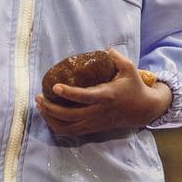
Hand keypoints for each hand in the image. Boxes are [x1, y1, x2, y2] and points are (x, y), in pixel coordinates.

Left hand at [35, 47, 170, 134]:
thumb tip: (105, 49)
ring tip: (40, 106)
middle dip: (50, 107)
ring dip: (50, 118)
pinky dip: (56, 126)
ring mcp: (94, 123)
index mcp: (106, 96)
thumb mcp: (129, 69)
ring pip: (67, 127)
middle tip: (38, 96)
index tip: (55, 86)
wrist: (143, 110)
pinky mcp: (92, 128)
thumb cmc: (134, 87)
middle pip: (68, 115)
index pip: (84, 97)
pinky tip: (48, 116)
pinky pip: (70, 132)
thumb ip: (116, 58)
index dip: (68, 93)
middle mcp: (97, 112)